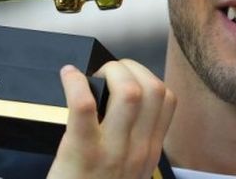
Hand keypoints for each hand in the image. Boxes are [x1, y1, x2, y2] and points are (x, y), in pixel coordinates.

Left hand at [47, 59, 175, 178]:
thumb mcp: (128, 172)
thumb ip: (133, 143)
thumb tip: (120, 104)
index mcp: (150, 153)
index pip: (167, 100)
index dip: (147, 77)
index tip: (126, 78)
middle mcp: (139, 151)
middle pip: (152, 89)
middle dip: (129, 67)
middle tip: (106, 73)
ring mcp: (113, 152)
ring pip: (129, 92)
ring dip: (111, 72)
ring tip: (90, 76)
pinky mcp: (82, 153)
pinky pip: (84, 106)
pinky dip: (75, 83)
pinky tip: (68, 76)